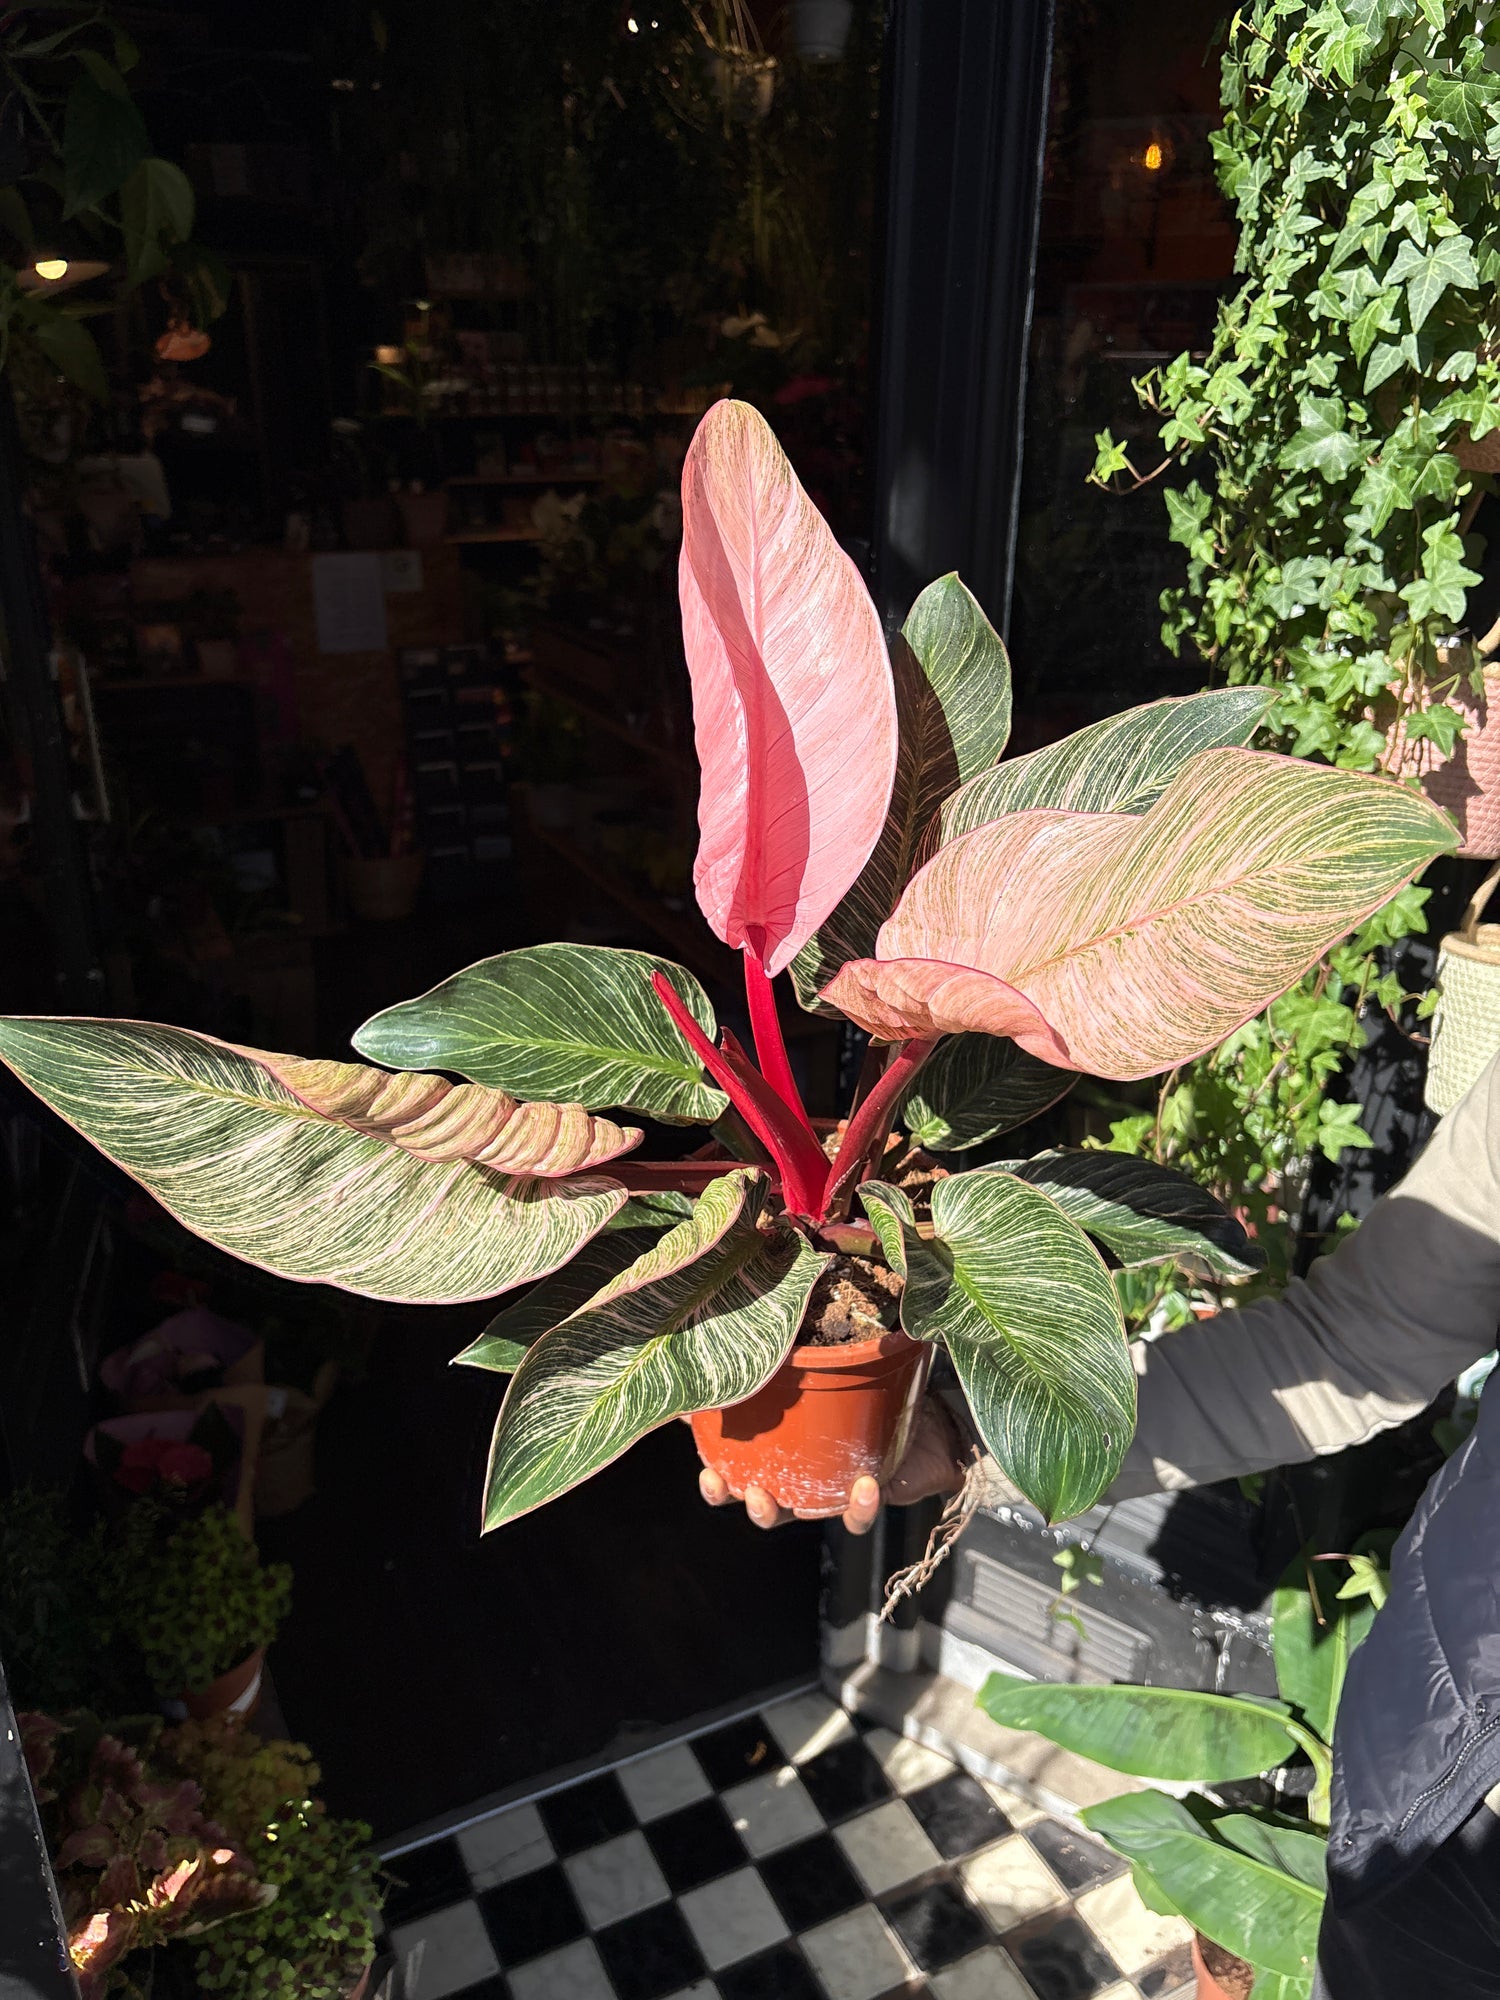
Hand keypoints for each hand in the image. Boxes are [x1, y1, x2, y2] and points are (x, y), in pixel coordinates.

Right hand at [697, 1394, 966, 1533]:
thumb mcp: (820, 1376)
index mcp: (782, 1452)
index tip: (707, 1473)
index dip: (717, 1483)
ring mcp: (833, 1491)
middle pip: (765, 1505)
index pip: (738, 1475)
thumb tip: (729, 1353)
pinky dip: (858, 1506)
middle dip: (750, 1505)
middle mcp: (803, 1478)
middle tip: (748, 1492)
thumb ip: (778, 1370)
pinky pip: (858, 1514)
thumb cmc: (869, 1393)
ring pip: (803, 1516)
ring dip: (787, 1513)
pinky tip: (860, 1486)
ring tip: (784, 1501)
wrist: (929, 1418)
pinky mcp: (868, 1499)